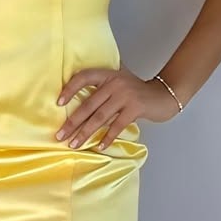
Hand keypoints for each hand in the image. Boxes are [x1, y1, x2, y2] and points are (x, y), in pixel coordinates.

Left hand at [54, 64, 180, 149]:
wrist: (162, 95)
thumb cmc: (136, 91)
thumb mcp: (119, 79)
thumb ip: (102, 82)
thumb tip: (75, 91)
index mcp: (108, 74)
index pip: (84, 77)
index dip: (70, 89)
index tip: (58, 103)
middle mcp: (115, 83)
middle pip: (88, 104)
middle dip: (72, 122)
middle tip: (60, 135)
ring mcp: (125, 95)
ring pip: (99, 117)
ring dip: (85, 133)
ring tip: (74, 144)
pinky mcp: (135, 108)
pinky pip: (116, 125)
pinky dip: (107, 137)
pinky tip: (99, 146)